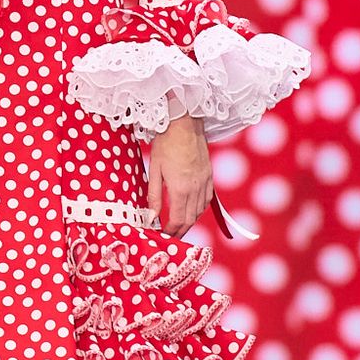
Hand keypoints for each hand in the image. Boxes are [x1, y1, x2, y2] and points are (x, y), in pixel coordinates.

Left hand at [147, 114, 212, 237]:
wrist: (184, 123)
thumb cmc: (166, 143)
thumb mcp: (154, 170)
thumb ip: (153, 196)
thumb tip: (150, 217)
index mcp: (180, 188)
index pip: (178, 220)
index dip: (170, 231)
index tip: (162, 235)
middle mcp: (196, 188)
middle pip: (190, 219)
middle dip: (180, 231)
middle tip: (170, 236)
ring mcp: (205, 182)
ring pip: (200, 211)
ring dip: (189, 221)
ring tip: (178, 225)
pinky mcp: (209, 175)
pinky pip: (206, 199)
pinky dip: (198, 209)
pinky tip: (191, 209)